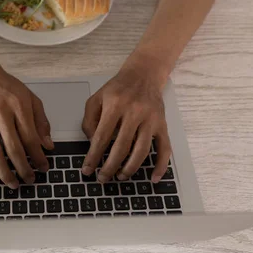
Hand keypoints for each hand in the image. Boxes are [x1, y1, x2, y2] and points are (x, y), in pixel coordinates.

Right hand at [0, 67, 53, 188]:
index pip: (31, 138)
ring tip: (13, 184)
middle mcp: (1, 115)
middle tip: (31, 180)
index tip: (44, 167)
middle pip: (14, 149)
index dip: (39, 156)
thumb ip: (41, 121)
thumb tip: (48, 146)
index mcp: (19, 107)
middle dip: (24, 168)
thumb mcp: (30, 98)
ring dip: (4, 173)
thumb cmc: (6, 86)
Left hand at [81, 65, 171, 183]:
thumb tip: (93, 144)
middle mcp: (135, 112)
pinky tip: (153, 178)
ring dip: (130, 169)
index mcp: (115, 105)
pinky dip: (161, 166)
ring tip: (120, 176)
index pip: (102, 137)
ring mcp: (151, 119)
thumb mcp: (96, 98)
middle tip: (102, 178)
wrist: (144, 74)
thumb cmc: (118, 88)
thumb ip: (89, 120)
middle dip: (110, 167)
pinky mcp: (162, 124)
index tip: (88, 170)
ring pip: (142, 151)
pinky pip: (165, 148)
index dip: (93, 156)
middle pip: (121, 147)